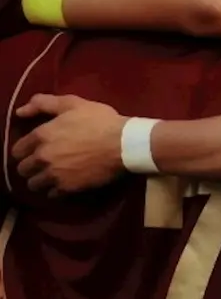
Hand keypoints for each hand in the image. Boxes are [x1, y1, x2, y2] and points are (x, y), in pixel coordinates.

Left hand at [11, 95, 130, 195]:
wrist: (125, 144)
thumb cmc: (100, 121)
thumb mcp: (73, 104)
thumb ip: (43, 103)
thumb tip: (20, 112)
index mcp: (41, 135)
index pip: (17, 150)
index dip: (24, 151)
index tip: (34, 150)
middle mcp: (42, 157)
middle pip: (23, 169)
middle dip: (30, 167)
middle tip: (43, 164)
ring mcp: (54, 174)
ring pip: (34, 184)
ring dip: (40, 180)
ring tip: (52, 176)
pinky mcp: (68, 188)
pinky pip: (52, 195)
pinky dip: (55, 191)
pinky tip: (65, 184)